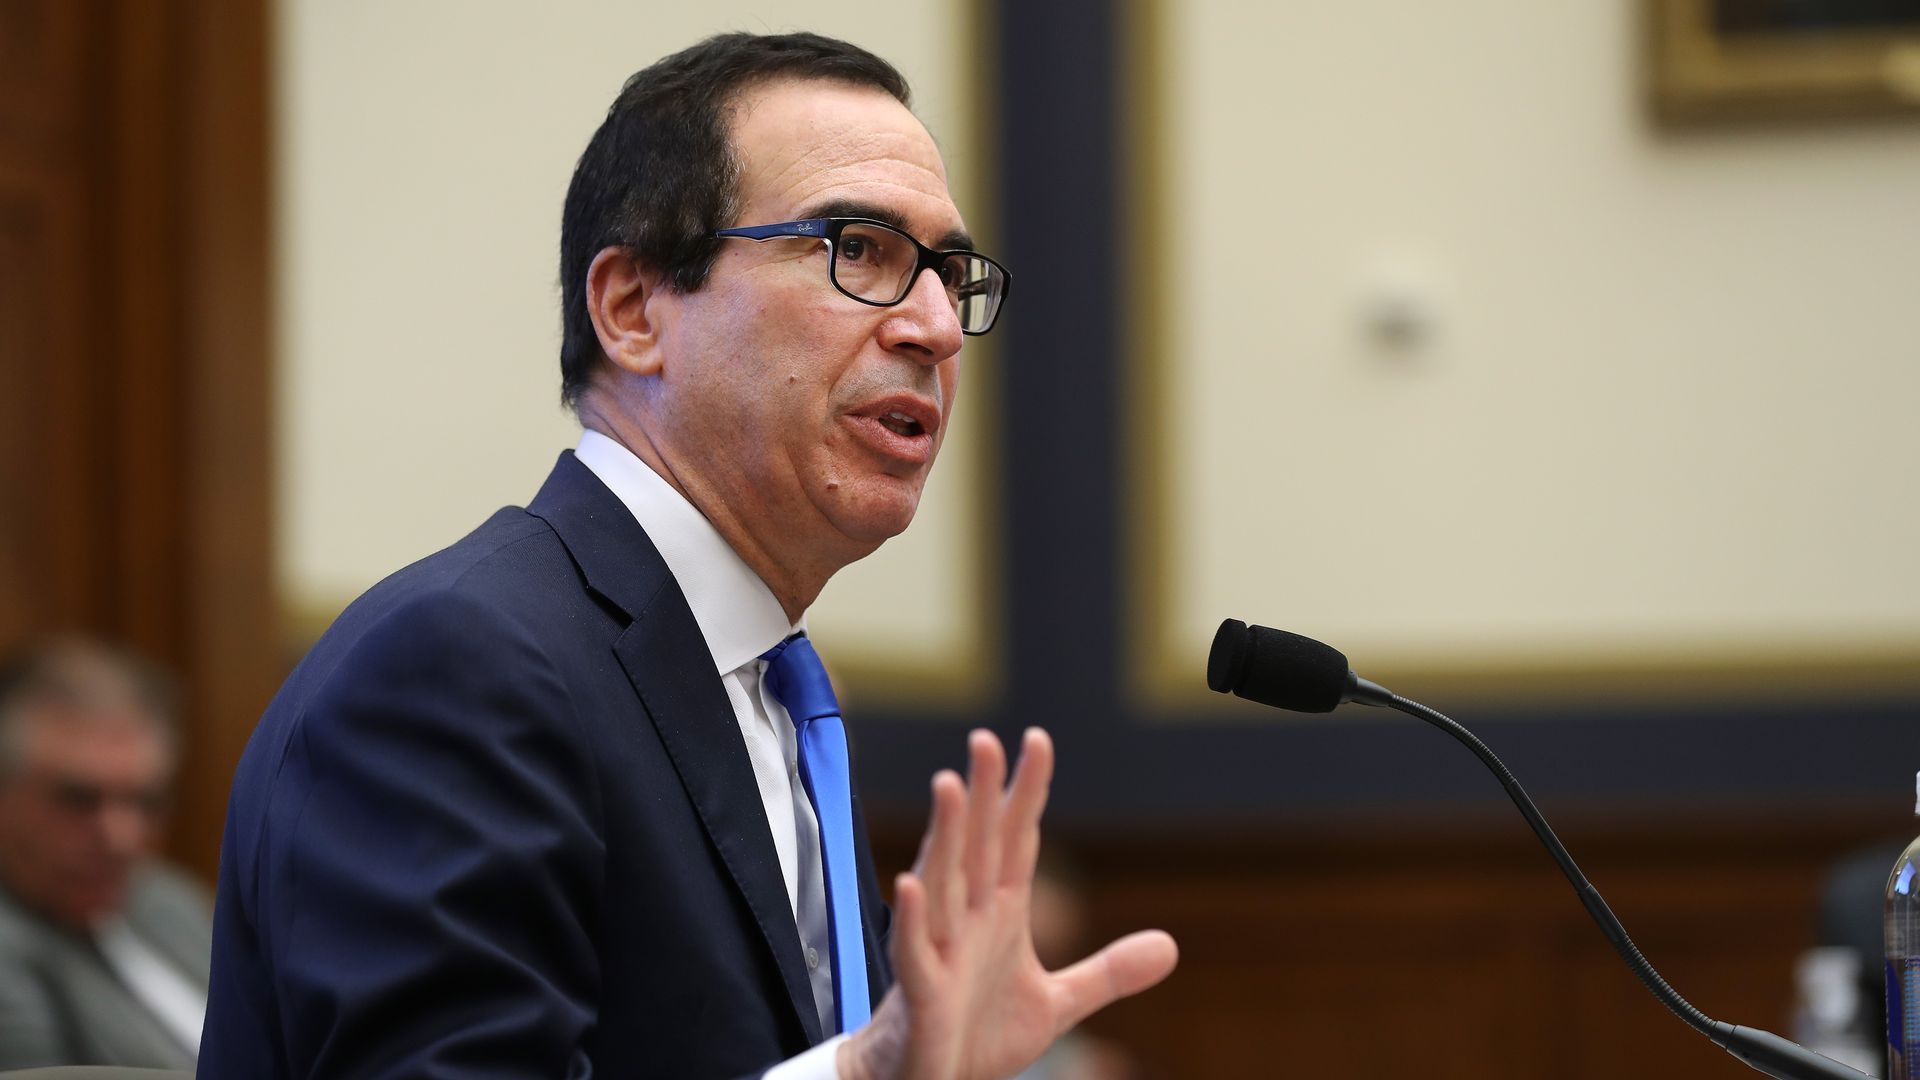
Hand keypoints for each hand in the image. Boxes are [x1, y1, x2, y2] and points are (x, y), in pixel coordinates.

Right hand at [838, 728, 1178, 1079]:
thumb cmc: (976, 1034)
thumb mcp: (1056, 1003)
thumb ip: (1107, 972)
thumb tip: (1169, 945)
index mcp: (1000, 914)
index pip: (1017, 840)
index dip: (1028, 792)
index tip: (1038, 740)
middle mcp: (967, 920)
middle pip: (978, 846)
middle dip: (984, 794)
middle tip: (986, 739)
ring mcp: (940, 952)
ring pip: (941, 882)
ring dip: (945, 836)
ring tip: (950, 786)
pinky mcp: (920, 992)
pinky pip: (912, 949)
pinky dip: (911, 917)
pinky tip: (909, 883)